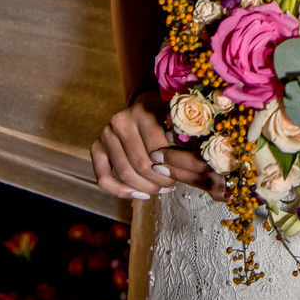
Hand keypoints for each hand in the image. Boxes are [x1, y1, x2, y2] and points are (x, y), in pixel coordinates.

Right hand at [90, 91, 225, 202]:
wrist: (143, 105)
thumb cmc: (166, 116)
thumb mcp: (177, 119)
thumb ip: (186, 136)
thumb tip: (203, 164)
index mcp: (142, 110)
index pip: (157, 148)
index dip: (170, 167)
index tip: (181, 174)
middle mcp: (120, 120)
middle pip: (140, 164)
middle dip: (158, 181)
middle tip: (170, 186)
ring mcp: (105, 134)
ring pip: (124, 173)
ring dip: (144, 187)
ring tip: (159, 190)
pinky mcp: (96, 148)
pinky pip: (103, 178)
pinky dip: (121, 191)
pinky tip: (138, 194)